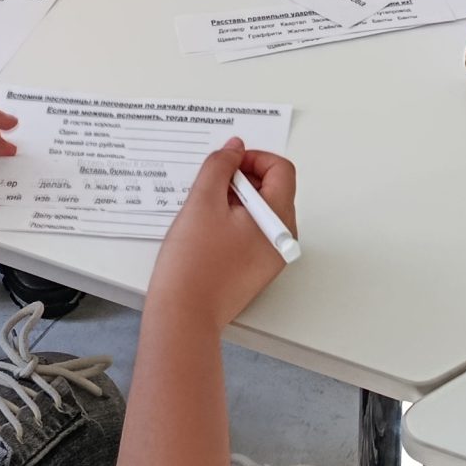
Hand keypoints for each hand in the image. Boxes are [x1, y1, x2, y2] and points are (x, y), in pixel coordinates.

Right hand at [147, 139, 298, 329]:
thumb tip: (234, 149)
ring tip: (204, 212)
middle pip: (272, 190)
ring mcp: (269, 257)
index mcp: (279, 220)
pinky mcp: (254, 270)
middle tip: (210, 187)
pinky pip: (250, 234)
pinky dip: (231, 223)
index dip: (253, 158)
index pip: (281, 170)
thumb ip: (220, 166)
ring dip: (234, 201)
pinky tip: (205, 232)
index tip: (226, 164)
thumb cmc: (193, 264)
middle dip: (241, 180)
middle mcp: (282, 239)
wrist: (183, 316)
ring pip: (259, 212)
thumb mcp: (203, 201)